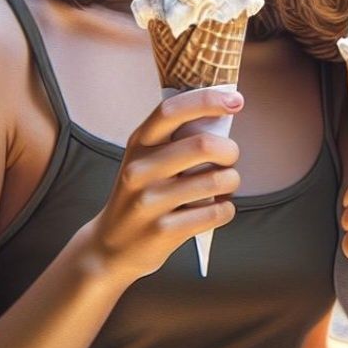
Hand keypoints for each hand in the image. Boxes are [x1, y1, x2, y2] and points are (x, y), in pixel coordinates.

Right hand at [81, 88, 242, 285]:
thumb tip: (223, 113)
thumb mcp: (145, 161)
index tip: (236, 101)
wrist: (110, 247)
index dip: (208, 101)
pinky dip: (226, 209)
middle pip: (203, 146)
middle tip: (229, 159)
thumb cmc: (141, 195)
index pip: (171, 111)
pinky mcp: (164, 231)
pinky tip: (216, 209)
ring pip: (216, 181)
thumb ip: (175, 139)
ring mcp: (149, 202)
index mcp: (138, 144)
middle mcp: (140, 170)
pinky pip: (215, 212)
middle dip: (230, 151)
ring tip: (222, 187)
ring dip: (231, 182)